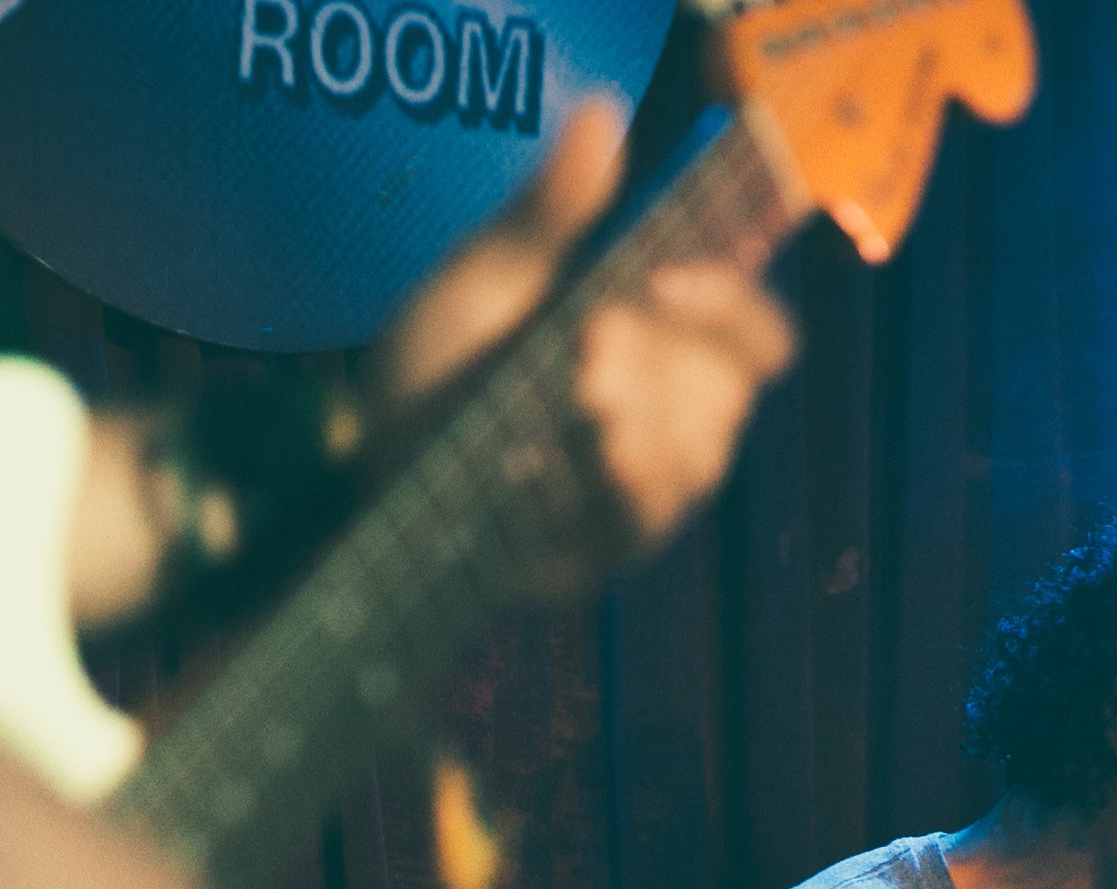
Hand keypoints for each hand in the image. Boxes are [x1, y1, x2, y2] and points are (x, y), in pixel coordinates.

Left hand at [373, 96, 793, 598]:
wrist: (364, 469)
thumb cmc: (437, 372)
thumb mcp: (486, 281)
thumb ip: (550, 213)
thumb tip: (601, 109)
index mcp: (660, 348)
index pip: (752, 328)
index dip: (731, 300)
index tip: (664, 278)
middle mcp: (669, 421)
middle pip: (733, 388)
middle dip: (668, 357)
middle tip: (593, 341)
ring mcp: (643, 492)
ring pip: (699, 454)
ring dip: (643, 418)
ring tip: (576, 396)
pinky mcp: (607, 551)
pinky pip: (647, 518)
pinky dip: (620, 480)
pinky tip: (582, 455)